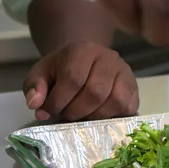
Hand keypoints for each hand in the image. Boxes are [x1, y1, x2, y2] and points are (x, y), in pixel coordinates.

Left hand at [23, 41, 138, 121]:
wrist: (84, 60)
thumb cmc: (61, 70)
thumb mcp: (41, 73)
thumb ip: (34, 87)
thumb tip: (36, 105)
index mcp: (83, 50)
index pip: (73, 78)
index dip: (59, 101)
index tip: (49, 111)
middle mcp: (108, 58)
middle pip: (95, 92)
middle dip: (76, 111)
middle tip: (66, 115)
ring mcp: (125, 72)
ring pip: (115, 101)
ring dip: (95, 116)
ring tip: (82, 116)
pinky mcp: (134, 88)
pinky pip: (128, 108)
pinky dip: (112, 117)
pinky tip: (97, 116)